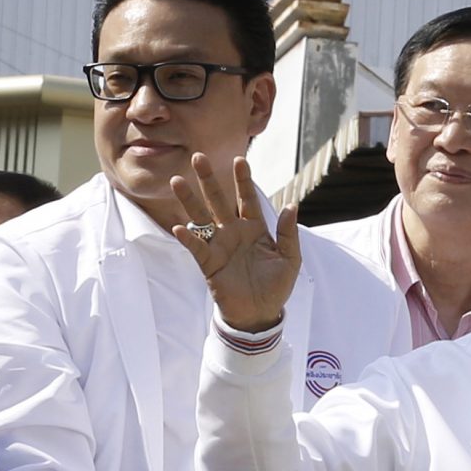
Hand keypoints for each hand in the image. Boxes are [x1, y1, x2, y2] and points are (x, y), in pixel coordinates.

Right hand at [170, 155, 298, 335]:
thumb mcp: (290, 259)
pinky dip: (188, 237)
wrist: (260, 314)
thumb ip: (288, 233)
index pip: (247, 199)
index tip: (239, 159)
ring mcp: (219, 246)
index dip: (243, 180)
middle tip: (198, 157)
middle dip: (209, 180)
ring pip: (201, 218)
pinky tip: (179, 226)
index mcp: (255, 228)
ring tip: (177, 181)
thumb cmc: (277, 286)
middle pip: (219, 201)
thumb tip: (292, 205)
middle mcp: (234, 232)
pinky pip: (196, 247)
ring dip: (189, 200)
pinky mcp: (209, 263)